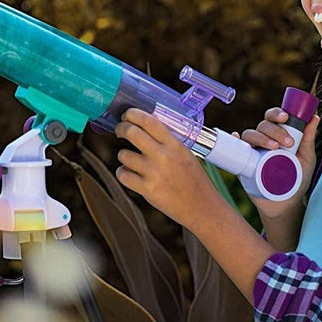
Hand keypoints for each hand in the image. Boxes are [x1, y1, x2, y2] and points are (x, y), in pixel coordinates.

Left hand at [114, 108, 220, 229]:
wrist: (201, 207)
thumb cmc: (193, 179)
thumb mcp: (185, 154)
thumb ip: (167, 141)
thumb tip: (145, 125)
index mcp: (174, 145)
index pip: (149, 120)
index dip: (133, 114)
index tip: (127, 114)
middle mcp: (163, 156)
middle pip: (131, 132)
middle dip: (121, 128)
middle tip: (120, 130)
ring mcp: (154, 173)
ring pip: (123, 155)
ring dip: (123, 155)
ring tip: (130, 159)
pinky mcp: (147, 190)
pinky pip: (122, 175)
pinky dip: (122, 173)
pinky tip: (129, 173)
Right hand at [238, 107, 319, 221]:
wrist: (286, 204)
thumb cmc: (298, 179)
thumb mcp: (307, 159)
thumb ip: (308, 139)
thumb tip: (315, 117)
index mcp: (277, 135)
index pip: (273, 118)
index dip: (276, 114)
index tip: (286, 118)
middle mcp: (262, 140)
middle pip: (262, 126)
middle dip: (274, 130)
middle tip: (287, 143)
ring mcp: (252, 152)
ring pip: (249, 135)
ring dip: (260, 137)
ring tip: (274, 148)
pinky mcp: (243, 164)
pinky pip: (235, 150)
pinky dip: (234, 140)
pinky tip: (236, 137)